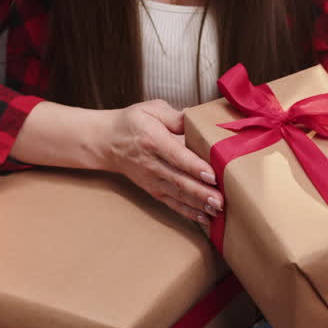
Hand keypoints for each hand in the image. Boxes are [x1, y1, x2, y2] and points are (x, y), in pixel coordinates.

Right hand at [100, 100, 220, 226]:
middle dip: (201, 192)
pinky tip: (205, 218)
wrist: (107, 142)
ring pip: (178, 194)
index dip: (195, 166)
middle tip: (220, 200)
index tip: (212, 174)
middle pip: (180, 180)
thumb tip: (195, 120)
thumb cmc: (133, 123)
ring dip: (199, 204)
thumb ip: (174, 116)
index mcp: (153, 140)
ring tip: (217, 210)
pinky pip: (173, 203)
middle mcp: (152, 163)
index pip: (177, 156)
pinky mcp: (154, 190)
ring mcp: (153, 180)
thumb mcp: (151, 110)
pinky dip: (188, 212)